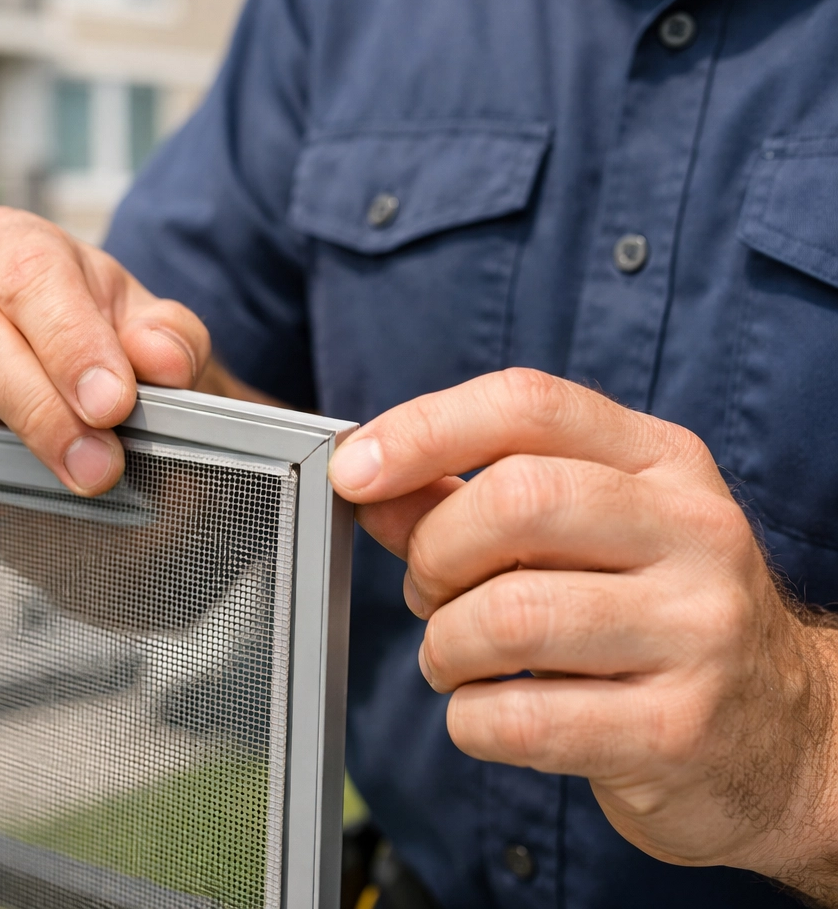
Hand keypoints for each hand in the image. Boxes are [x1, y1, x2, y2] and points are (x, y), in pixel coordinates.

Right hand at [0, 207, 210, 495]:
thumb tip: (164, 361)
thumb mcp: (151, 331)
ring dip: (11, 451)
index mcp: (10, 243)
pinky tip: (20, 481)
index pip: (31, 278)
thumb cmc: (103, 342)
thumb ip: (171, 339)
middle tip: (99, 467)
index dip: (73, 345)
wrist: (65, 382)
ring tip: (74, 474)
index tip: (113, 405)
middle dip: (42, 413)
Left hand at [329, 368, 837, 899]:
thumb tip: (369, 485)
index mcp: (660, 461)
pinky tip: (489, 712)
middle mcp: (692, 530)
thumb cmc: (655, 611)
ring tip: (455, 657)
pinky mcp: (678, 730)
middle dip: (434, 552)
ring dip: (445, 645)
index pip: (527, 404)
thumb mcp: (584, 532)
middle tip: (428, 590)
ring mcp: (697, 631)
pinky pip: (520, 719)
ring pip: (509, 615)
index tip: (354, 470)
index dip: (423, 429)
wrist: (783, 734)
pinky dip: (469, 718)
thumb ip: (467, 500)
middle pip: (516, 500)